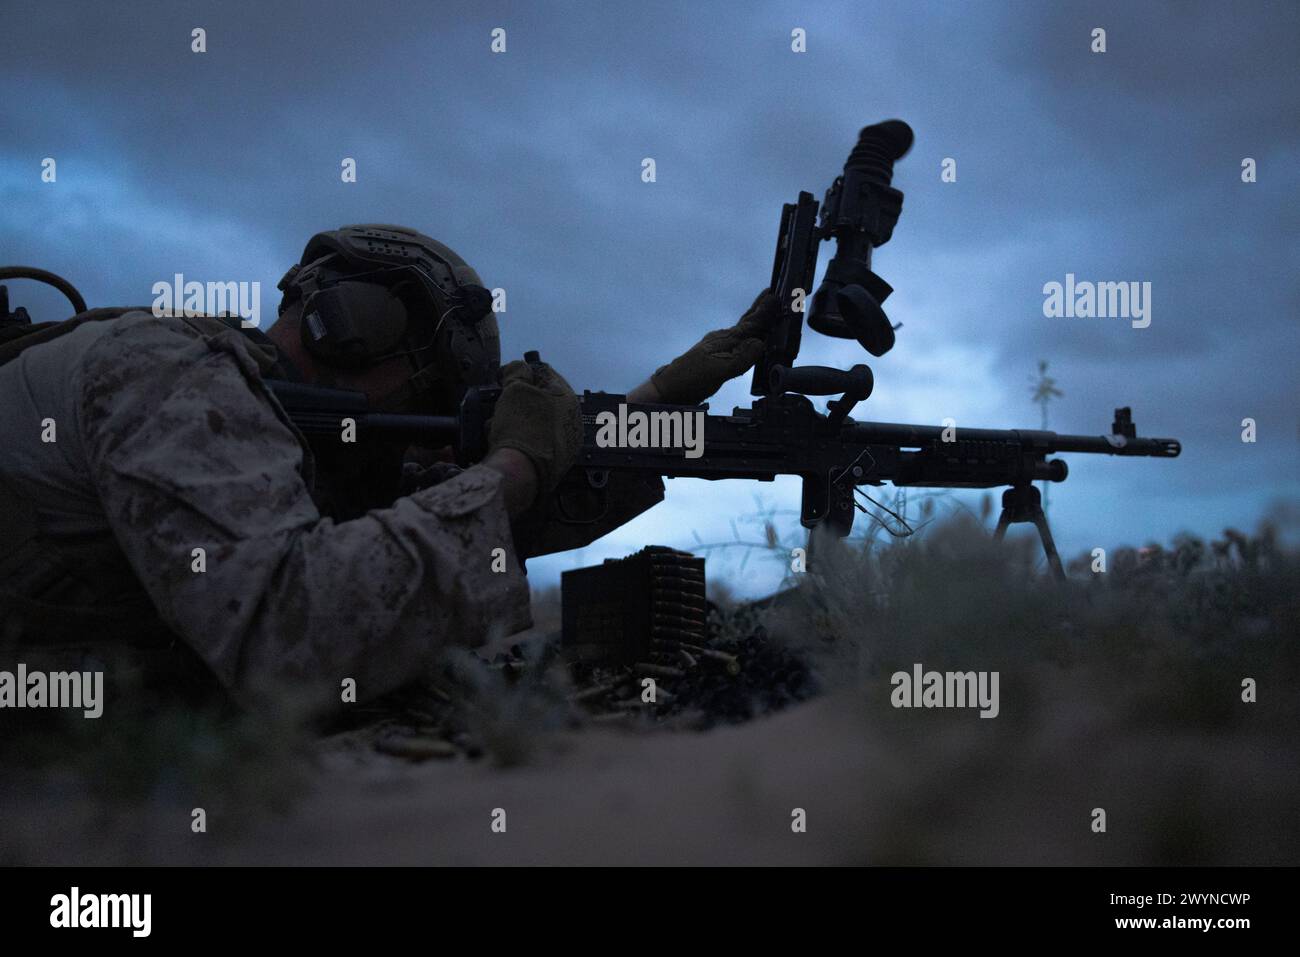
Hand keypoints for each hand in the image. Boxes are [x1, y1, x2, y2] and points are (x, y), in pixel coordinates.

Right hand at [486, 359, 581, 505]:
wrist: (520, 471)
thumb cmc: (521, 428)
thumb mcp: (515, 389)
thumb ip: (517, 372)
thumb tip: (518, 367)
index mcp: (569, 398)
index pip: (546, 374)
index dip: (523, 372)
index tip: (507, 377)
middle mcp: (573, 420)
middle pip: (542, 399)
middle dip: (520, 399)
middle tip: (503, 402)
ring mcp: (567, 443)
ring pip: (538, 421)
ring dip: (519, 419)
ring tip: (501, 423)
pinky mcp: (556, 461)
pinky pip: (537, 441)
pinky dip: (523, 438)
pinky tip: (507, 440)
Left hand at [645, 290, 778, 404]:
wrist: (667, 390)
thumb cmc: (688, 380)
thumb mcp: (718, 370)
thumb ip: (741, 357)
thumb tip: (761, 343)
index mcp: (724, 341)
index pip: (750, 324)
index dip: (764, 312)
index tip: (775, 296)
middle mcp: (721, 341)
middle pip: (745, 323)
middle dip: (759, 310)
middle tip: (771, 295)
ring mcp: (716, 349)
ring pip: (741, 332)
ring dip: (754, 323)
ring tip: (764, 315)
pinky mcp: (714, 359)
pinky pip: (736, 344)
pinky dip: (746, 338)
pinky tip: (746, 341)